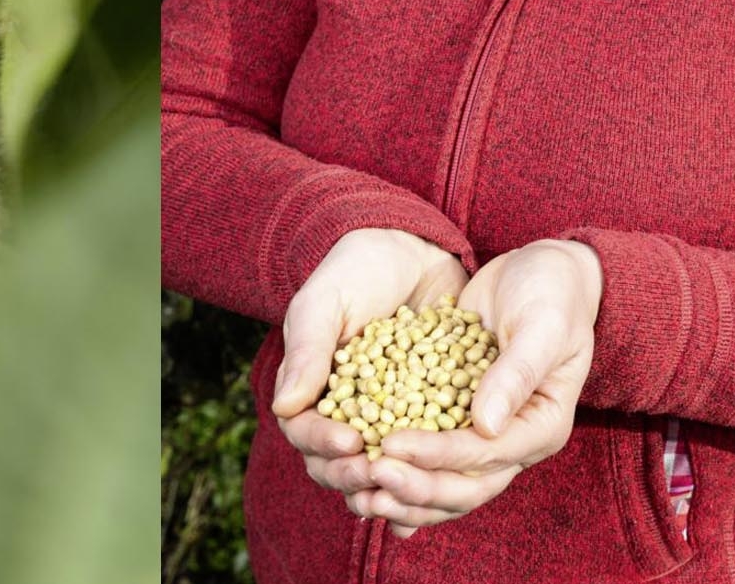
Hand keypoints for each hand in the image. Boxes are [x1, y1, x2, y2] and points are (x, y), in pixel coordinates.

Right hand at [270, 228, 468, 518]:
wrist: (411, 248)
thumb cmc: (357, 268)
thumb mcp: (326, 302)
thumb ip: (307, 351)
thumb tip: (286, 407)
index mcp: (310, 387)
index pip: (303, 430)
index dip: (323, 443)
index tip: (351, 441)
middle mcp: (345, 409)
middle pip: (337, 462)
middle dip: (354, 474)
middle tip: (378, 471)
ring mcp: (388, 415)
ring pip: (380, 466)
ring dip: (391, 483)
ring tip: (412, 486)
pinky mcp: (428, 412)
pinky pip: (425, 451)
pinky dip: (431, 471)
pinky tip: (449, 480)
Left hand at [352, 238, 603, 537]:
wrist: (542, 275)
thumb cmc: (550, 292)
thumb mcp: (542, 324)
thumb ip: (517, 372)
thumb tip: (486, 425)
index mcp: (542, 424)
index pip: (487, 454)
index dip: (438, 455)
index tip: (390, 447)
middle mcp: (515, 440)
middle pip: (466, 486)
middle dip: (417, 487)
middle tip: (368, 475)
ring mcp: (487, 436)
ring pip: (446, 484)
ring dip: (405, 495)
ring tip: (359, 495)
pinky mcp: (459, 420)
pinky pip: (430, 459)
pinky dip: (402, 473)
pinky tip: (362, 485)